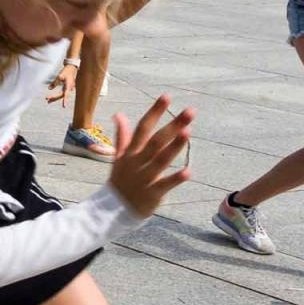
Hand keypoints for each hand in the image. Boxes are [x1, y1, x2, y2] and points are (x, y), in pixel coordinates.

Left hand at [45, 63, 77, 105]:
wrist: (71, 68)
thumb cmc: (66, 71)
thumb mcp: (59, 76)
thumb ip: (54, 83)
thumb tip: (49, 89)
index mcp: (69, 86)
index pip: (66, 94)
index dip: (65, 100)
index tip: (64, 106)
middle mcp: (69, 88)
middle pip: (61, 95)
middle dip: (54, 98)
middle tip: (46, 99)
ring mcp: (68, 89)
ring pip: (61, 95)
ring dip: (55, 98)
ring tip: (47, 101)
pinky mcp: (67, 88)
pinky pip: (61, 93)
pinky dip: (56, 95)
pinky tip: (51, 98)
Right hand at [107, 95, 193, 217]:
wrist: (112, 208)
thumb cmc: (120, 180)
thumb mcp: (119, 156)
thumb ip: (122, 136)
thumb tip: (119, 115)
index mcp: (131, 151)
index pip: (143, 127)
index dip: (155, 112)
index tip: (167, 96)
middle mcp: (138, 161)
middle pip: (157, 140)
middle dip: (173, 125)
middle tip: (191, 111)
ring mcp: (145, 176)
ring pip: (161, 159)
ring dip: (174, 146)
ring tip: (188, 132)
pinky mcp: (152, 193)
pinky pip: (165, 184)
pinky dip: (176, 178)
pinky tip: (189, 171)